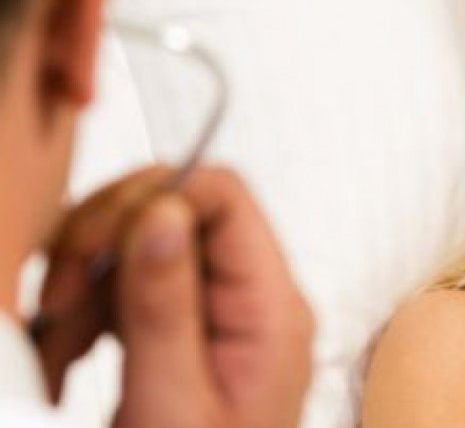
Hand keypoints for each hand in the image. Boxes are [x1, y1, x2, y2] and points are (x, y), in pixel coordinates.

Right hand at [33, 166, 314, 427]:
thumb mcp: (172, 405)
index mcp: (270, 308)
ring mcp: (224, 311)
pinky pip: (134, 286)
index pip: (223, 196)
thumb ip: (166, 307)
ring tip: (57, 342)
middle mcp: (255, 298)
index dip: (153, 199)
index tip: (93, 248)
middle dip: (106, 240)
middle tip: (62, 294)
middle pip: (179, 211)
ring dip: (87, 282)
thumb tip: (163, 211)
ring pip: (147, 245)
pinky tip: (66, 356)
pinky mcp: (191, 328)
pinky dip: (88, 311)